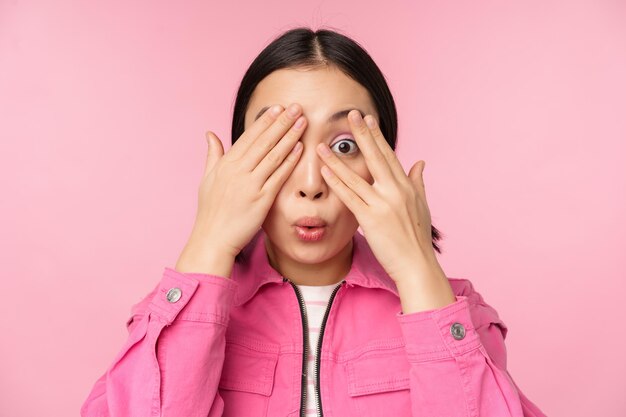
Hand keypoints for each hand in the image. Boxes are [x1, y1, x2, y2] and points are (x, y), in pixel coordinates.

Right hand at [185, 103, 306, 259]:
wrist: (212, 239)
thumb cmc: (210, 212)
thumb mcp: (207, 179)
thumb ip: (213, 155)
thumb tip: (210, 133)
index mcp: (225, 164)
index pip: (249, 137)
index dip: (265, 121)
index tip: (278, 108)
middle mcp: (237, 171)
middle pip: (264, 141)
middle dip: (281, 122)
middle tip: (296, 107)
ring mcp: (250, 185)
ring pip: (273, 155)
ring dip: (289, 137)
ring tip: (302, 122)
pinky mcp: (261, 200)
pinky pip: (278, 176)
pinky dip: (290, 161)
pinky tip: (300, 149)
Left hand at [315, 110, 441, 283]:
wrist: (417, 265)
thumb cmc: (417, 238)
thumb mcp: (422, 205)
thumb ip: (418, 182)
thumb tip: (420, 162)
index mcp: (406, 186)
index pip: (389, 155)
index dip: (377, 136)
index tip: (367, 119)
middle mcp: (396, 191)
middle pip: (376, 157)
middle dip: (362, 134)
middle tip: (351, 114)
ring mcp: (383, 204)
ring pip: (356, 176)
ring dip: (336, 159)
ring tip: (322, 145)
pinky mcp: (371, 219)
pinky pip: (349, 197)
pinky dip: (336, 183)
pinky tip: (324, 172)